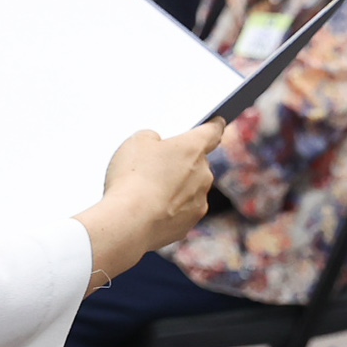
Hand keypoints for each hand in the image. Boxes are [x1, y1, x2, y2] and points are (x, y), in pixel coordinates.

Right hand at [75, 121, 224, 290]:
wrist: (129, 223)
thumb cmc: (132, 178)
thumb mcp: (136, 143)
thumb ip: (152, 138)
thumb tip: (157, 145)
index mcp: (193, 148)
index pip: (212, 131)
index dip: (213, 126)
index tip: (217, 123)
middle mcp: (204, 173)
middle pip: (196, 164)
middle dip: (180, 165)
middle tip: (154, 169)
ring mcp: (199, 200)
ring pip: (189, 189)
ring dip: (173, 189)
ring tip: (144, 194)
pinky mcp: (189, 223)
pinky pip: (180, 212)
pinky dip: (167, 211)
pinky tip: (146, 213)